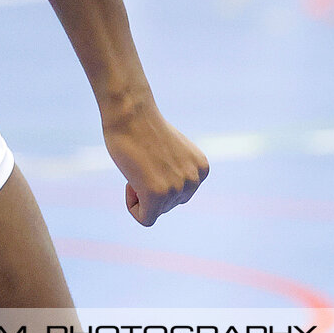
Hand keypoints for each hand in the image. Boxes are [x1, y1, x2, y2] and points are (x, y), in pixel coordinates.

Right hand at [102, 101, 208, 225]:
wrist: (131, 113)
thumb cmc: (144, 128)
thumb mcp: (173, 152)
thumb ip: (177, 171)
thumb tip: (170, 190)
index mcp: (202, 169)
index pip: (178, 193)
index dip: (159, 179)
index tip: (153, 157)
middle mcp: (195, 180)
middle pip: (167, 204)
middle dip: (151, 189)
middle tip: (143, 162)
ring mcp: (178, 189)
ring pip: (154, 210)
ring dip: (140, 193)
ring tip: (138, 166)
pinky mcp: (158, 196)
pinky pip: (145, 219)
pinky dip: (133, 206)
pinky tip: (131, 181)